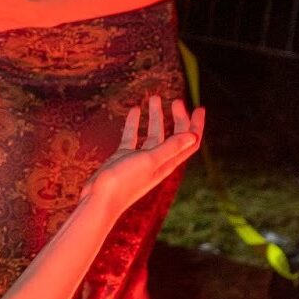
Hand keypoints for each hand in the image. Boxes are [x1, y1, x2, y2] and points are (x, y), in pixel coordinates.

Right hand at [85, 97, 203, 213]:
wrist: (99, 199)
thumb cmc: (125, 182)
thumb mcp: (150, 161)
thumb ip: (170, 147)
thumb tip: (193, 136)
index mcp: (167, 163)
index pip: (189, 142)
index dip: (196, 125)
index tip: (199, 108)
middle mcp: (157, 161)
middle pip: (174, 136)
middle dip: (177, 117)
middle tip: (175, 100)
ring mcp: (140, 159)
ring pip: (153, 134)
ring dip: (156, 117)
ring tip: (153, 98)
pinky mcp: (124, 158)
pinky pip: (133, 137)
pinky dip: (135, 123)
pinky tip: (134, 111)